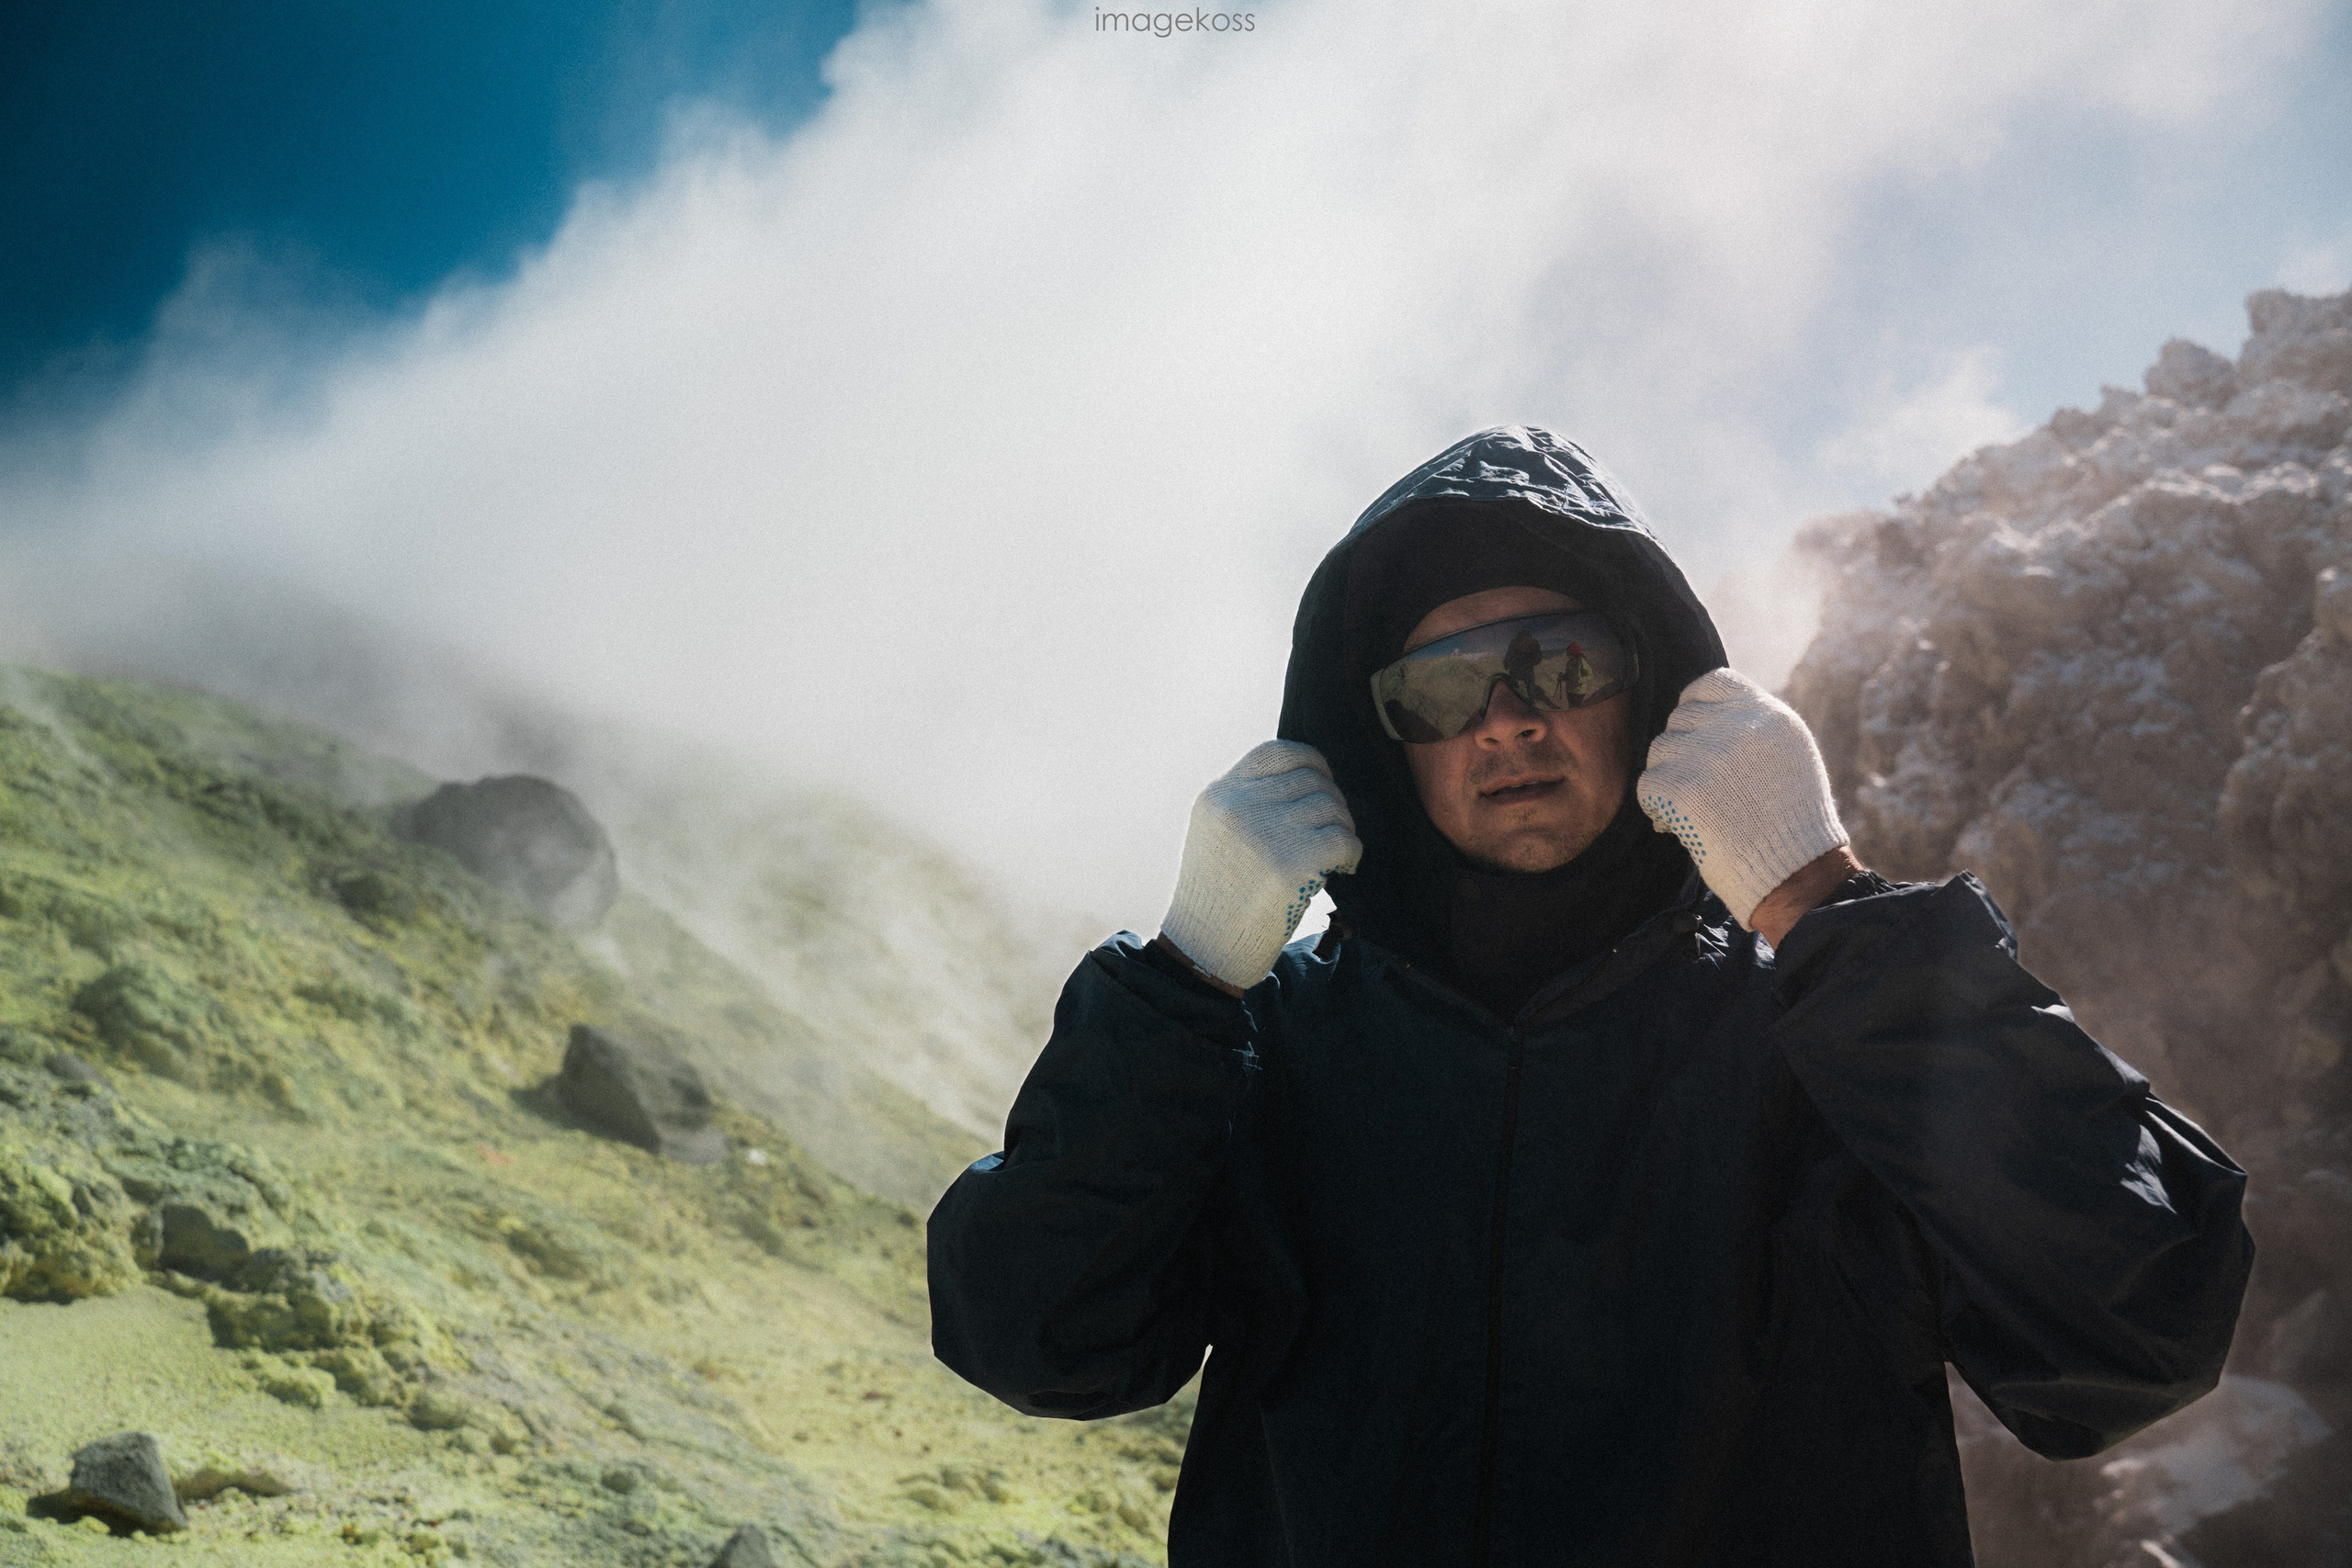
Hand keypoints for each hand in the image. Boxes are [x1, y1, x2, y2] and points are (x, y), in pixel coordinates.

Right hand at [1159, 741, 1363, 990]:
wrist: (1206, 949)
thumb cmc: (1218, 896)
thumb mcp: (1216, 834)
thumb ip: (1249, 803)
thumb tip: (1309, 780)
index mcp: (1219, 796)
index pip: (1277, 752)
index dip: (1311, 763)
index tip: (1323, 785)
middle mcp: (1239, 807)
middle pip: (1312, 780)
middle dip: (1331, 804)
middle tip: (1331, 834)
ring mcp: (1265, 833)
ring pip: (1331, 807)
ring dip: (1342, 830)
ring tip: (1332, 857)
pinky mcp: (1292, 863)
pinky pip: (1344, 839)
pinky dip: (1351, 854)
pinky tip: (1342, 870)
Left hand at [1637, 669, 1850, 933]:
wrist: (1797, 873)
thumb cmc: (1790, 822)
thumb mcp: (1787, 755)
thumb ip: (1749, 728)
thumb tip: (1695, 715)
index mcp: (1768, 714)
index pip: (1709, 683)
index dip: (1694, 708)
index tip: (1696, 736)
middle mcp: (1739, 725)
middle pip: (1680, 720)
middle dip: (1682, 753)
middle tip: (1702, 790)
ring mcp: (1709, 754)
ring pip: (1659, 751)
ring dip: (1668, 780)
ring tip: (1696, 809)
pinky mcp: (1684, 787)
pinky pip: (1648, 786)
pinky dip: (1657, 808)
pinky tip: (1680, 826)